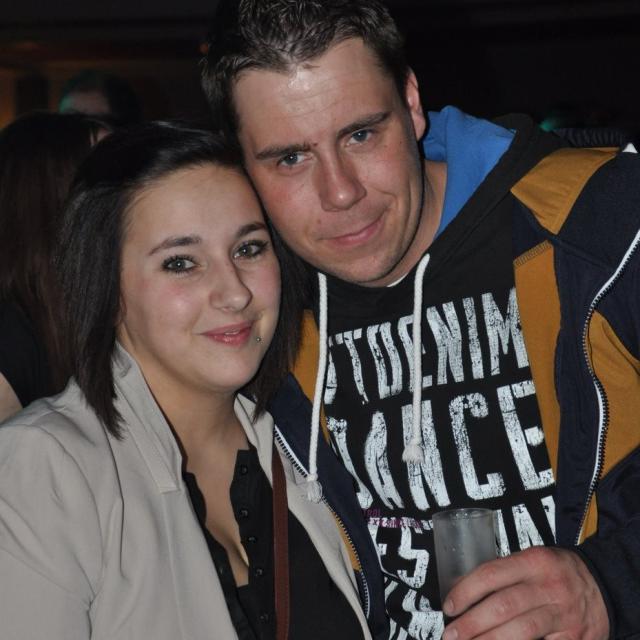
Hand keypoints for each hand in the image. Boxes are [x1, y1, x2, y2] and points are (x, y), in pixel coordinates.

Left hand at [441, 546, 608, 639]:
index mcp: (534, 561)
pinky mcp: (574, 638)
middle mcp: (549, 586)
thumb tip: (463, 590)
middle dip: (472, 623)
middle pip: (503, 606)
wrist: (605, 585)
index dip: (466, 591)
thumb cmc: (558, 572)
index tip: (449, 605)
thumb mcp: (533, 560)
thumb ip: (505, 573)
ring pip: (521, 631)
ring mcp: (563, 614)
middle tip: (451, 634)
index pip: (492, 574)